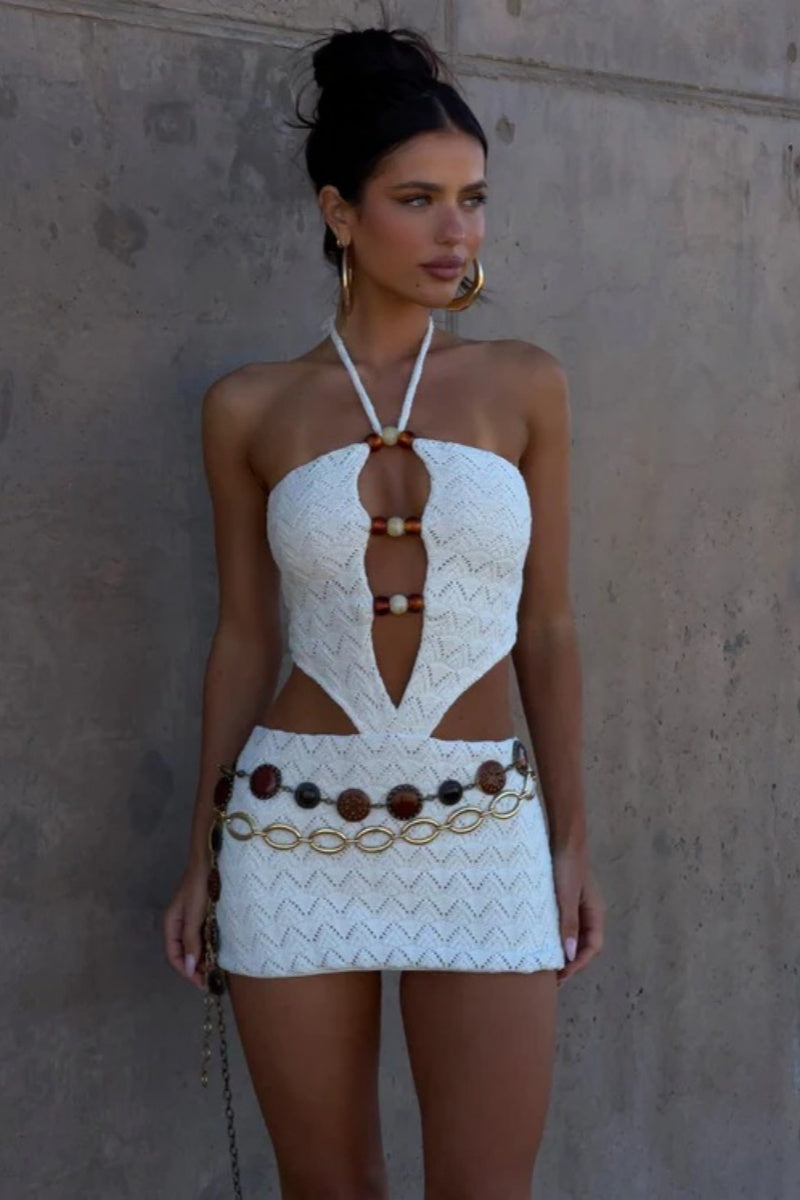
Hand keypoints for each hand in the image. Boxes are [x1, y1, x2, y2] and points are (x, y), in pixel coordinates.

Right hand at [163, 860, 210, 991]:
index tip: (201, 982)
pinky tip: (217, 953)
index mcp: (171, 924)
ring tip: (215, 971)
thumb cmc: (200, 886)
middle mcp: (178, 924)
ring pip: (193, 946)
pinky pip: (201, 936)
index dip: (185, 971)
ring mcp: (190, 919)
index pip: (174, 956)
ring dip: (202, 959)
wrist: (210, 860)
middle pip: (183, 953)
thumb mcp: (195, 914)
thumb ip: (191, 940)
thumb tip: (189, 968)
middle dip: (194, 968)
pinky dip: (207, 947)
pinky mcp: (201, 914)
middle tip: (211, 980)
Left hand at [551, 843, 604, 986]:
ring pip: (572, 934)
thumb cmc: (566, 865)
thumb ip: (568, 923)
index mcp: (595, 912)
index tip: (560, 977)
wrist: (562, 836)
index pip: (593, 947)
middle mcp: (588, 911)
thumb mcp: (566, 896)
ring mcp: (576, 904)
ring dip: (561, 950)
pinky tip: (540, 940)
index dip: (578, 965)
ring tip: (544, 964)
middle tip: (550, 978)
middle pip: (584, 944)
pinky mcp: (563, 897)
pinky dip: (554, 935)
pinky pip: (562, 923)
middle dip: (570, 963)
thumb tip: (569, 955)